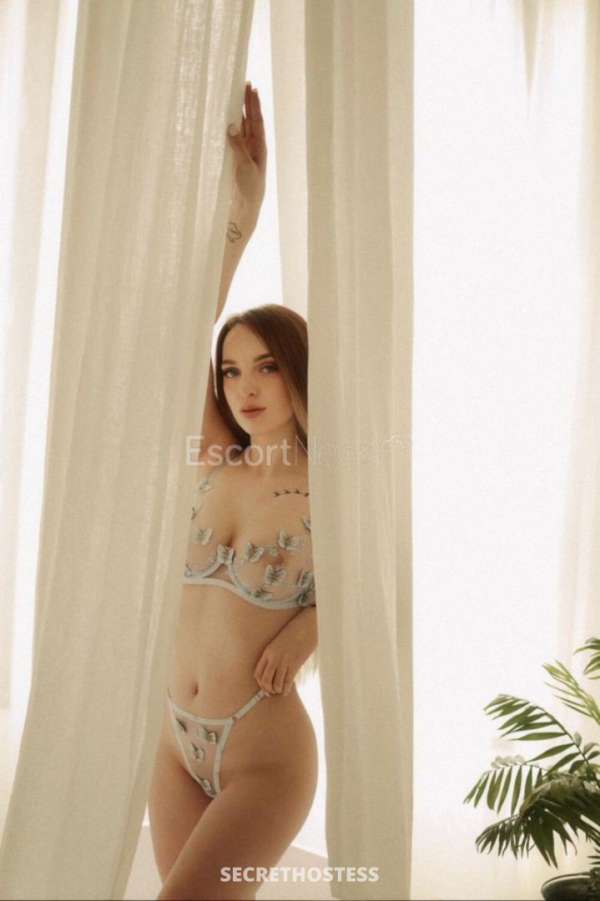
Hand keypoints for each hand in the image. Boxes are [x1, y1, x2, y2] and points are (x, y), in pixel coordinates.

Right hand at [227, 81, 265, 227]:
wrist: (245, 209)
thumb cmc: (249, 190)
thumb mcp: (245, 167)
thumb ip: (238, 147)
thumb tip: (231, 125)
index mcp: (259, 148)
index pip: (257, 121)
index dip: (254, 104)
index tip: (251, 87)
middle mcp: (253, 148)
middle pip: (250, 120)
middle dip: (248, 103)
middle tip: (244, 84)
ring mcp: (243, 153)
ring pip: (242, 128)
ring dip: (239, 113)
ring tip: (236, 97)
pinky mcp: (234, 160)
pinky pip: (233, 139)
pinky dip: (230, 128)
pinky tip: (227, 120)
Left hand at [253, 631, 305, 696]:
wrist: (304, 628)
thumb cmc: (291, 635)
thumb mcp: (277, 644)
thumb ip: (272, 655)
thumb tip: (271, 670)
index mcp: (267, 652)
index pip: (258, 673)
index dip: (260, 683)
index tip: (264, 686)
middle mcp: (274, 658)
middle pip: (265, 680)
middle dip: (267, 689)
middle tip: (271, 692)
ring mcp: (284, 662)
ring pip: (276, 683)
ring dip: (277, 690)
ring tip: (279, 691)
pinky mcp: (295, 664)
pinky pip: (288, 681)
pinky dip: (286, 689)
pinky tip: (286, 691)